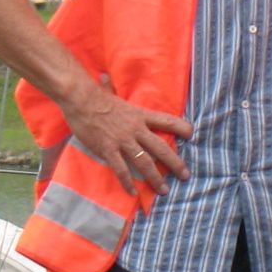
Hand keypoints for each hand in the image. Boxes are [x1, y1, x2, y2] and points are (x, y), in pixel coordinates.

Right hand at [64, 74, 192, 195]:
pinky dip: (127, 182)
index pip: (165, 120)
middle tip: (185, 175)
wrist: (80, 100)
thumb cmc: (94, 96)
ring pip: (144, 162)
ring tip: (163, 190)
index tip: (191, 133)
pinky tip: (133, 192)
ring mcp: (122, 141)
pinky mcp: (108, 149)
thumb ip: (112, 90)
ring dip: (155, 178)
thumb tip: (105, 78)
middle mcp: (135, 129)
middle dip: (175, 163)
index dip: (180, 127)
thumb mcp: (110, 93)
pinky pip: (121, 169)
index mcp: (139, 115)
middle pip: (161, 148)